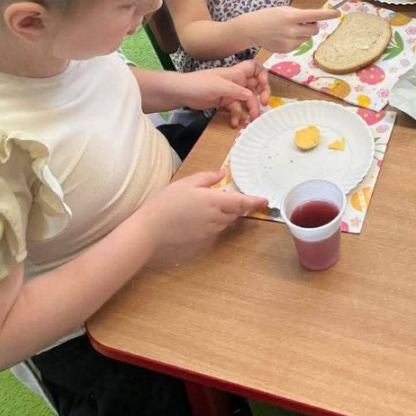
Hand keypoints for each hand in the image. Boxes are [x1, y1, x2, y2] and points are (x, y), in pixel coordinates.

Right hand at [141, 170, 267, 267]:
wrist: (150, 231)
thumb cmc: (166, 203)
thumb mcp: (186, 183)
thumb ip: (207, 178)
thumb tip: (222, 174)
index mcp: (214, 201)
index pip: (241, 201)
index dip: (255, 201)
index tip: (266, 200)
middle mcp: (216, 218)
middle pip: (236, 212)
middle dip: (239, 205)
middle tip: (234, 196)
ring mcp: (210, 231)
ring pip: (227, 221)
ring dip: (227, 213)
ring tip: (214, 204)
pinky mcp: (203, 240)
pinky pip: (216, 229)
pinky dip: (216, 221)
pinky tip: (201, 217)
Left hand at [181, 62, 269, 126]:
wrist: (182, 93)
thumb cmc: (200, 84)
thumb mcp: (219, 86)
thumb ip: (235, 90)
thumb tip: (251, 95)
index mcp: (235, 73)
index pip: (254, 67)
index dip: (262, 73)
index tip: (263, 83)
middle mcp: (236, 82)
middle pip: (255, 85)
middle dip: (261, 94)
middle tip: (264, 103)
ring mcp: (231, 92)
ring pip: (247, 99)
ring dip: (251, 108)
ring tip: (252, 119)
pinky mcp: (225, 102)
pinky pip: (236, 108)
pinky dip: (237, 116)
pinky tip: (235, 123)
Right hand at [251, 6, 339, 52]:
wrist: (252, 29)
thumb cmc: (270, 16)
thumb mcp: (285, 10)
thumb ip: (300, 15)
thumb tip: (316, 20)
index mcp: (292, 17)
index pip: (314, 15)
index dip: (327, 14)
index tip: (338, 12)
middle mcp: (292, 30)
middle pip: (314, 30)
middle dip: (312, 26)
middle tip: (302, 23)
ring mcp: (290, 42)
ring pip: (307, 38)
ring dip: (303, 34)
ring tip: (289, 30)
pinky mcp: (287, 50)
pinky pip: (299, 45)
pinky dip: (296, 40)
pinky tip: (284, 37)